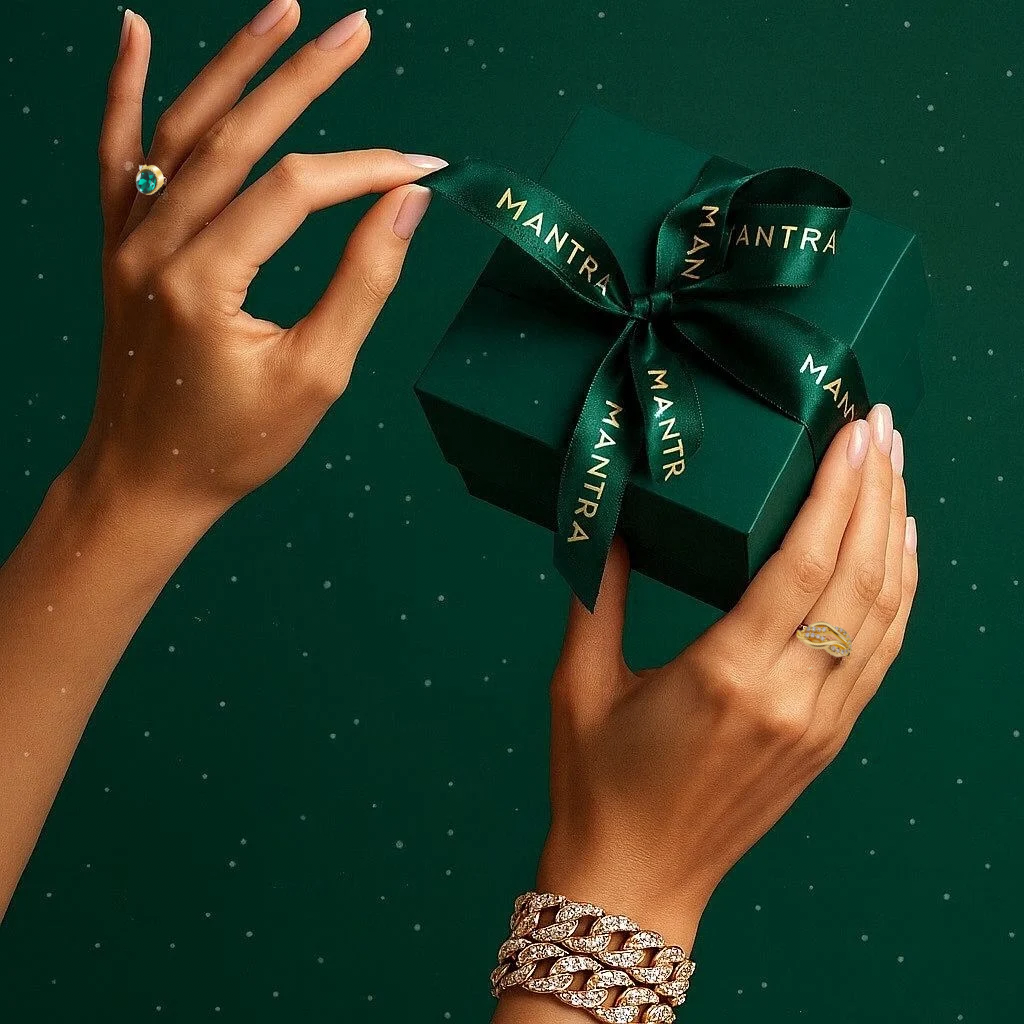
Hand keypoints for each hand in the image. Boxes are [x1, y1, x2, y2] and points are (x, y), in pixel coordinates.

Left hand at [71, 1, 446, 526]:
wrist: (146, 478)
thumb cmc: (234, 443)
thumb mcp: (315, 377)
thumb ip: (360, 285)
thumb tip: (405, 206)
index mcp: (203, 283)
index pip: (296, 191)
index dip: (365, 170)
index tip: (424, 166)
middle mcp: (154, 247)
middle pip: (236, 136)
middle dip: (302, 78)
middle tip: (356, 30)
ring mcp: (126, 242)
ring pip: (178, 129)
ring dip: (232, 65)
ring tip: (283, 12)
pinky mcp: (116, 247)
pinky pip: (114, 154)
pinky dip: (123, 90)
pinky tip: (135, 30)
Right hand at [535, 404, 916, 953]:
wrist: (636, 881)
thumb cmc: (596, 783)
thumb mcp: (580, 682)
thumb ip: (597, 594)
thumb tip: (611, 522)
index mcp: (726, 676)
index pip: (805, 564)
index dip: (836, 492)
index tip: (852, 432)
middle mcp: (790, 697)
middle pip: (859, 576)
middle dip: (877, 493)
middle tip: (880, 425)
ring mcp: (820, 722)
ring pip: (885, 612)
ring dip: (897, 534)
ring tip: (895, 470)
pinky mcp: (829, 739)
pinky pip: (882, 652)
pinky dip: (900, 594)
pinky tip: (899, 551)